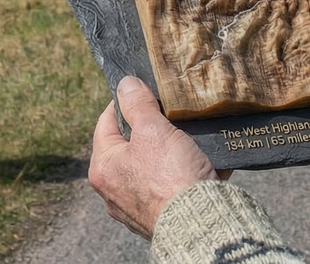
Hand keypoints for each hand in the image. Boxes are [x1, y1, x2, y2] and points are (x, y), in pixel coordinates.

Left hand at [88, 76, 223, 238]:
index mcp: (103, 167)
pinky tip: (206, 163)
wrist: (201, 224)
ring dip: (173, 150)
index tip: (144, 90)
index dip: (125, 102)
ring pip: (154, 165)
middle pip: (131, 145)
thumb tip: (125, 84)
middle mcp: (114, 190)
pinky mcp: (161, 216)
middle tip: (172, 115)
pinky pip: (172, 185)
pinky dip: (187, 172)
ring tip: (191, 138)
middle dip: (154, 128)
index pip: (106, 122)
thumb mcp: (153, 130)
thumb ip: (138, 104)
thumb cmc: (171, 177)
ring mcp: (137, 206)